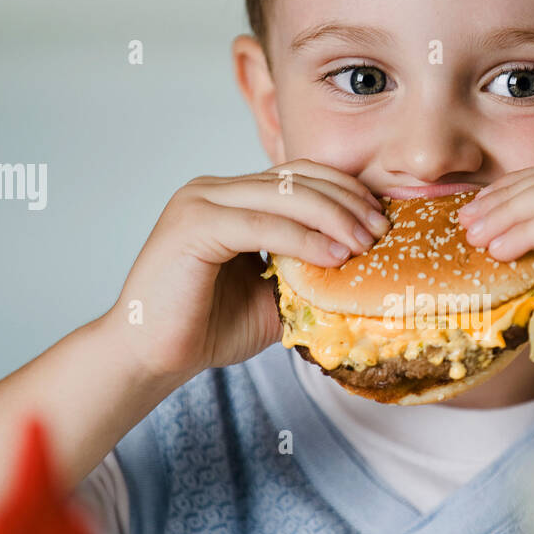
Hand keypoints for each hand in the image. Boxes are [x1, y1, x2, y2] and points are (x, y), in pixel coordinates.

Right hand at [101, 160, 389, 381]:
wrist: (151, 357)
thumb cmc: (206, 328)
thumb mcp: (272, 295)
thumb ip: (306, 273)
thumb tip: (362, 272)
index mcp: (231, 199)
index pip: (299, 176)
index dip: (344, 192)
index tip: (381, 220)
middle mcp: (213, 190)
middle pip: (296, 178)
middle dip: (346, 202)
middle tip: (382, 231)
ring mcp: (200, 202)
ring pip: (283, 195)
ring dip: (332, 217)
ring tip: (366, 243)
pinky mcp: (193, 225)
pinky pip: (261, 225)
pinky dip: (302, 239)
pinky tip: (334, 256)